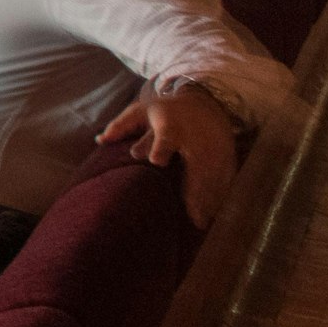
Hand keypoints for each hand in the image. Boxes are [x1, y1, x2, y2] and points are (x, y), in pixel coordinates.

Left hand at [101, 89, 242, 226]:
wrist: (204, 102)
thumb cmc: (167, 112)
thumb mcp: (142, 111)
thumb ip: (121, 126)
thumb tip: (99, 140)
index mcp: (171, 125)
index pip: (166, 137)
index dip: (161, 148)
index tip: (157, 160)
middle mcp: (195, 138)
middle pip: (196, 164)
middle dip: (194, 190)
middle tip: (190, 217)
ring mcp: (215, 148)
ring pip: (213, 176)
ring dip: (208, 200)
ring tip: (198, 224)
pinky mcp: (228, 156)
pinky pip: (226, 179)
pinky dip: (220, 196)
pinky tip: (213, 215)